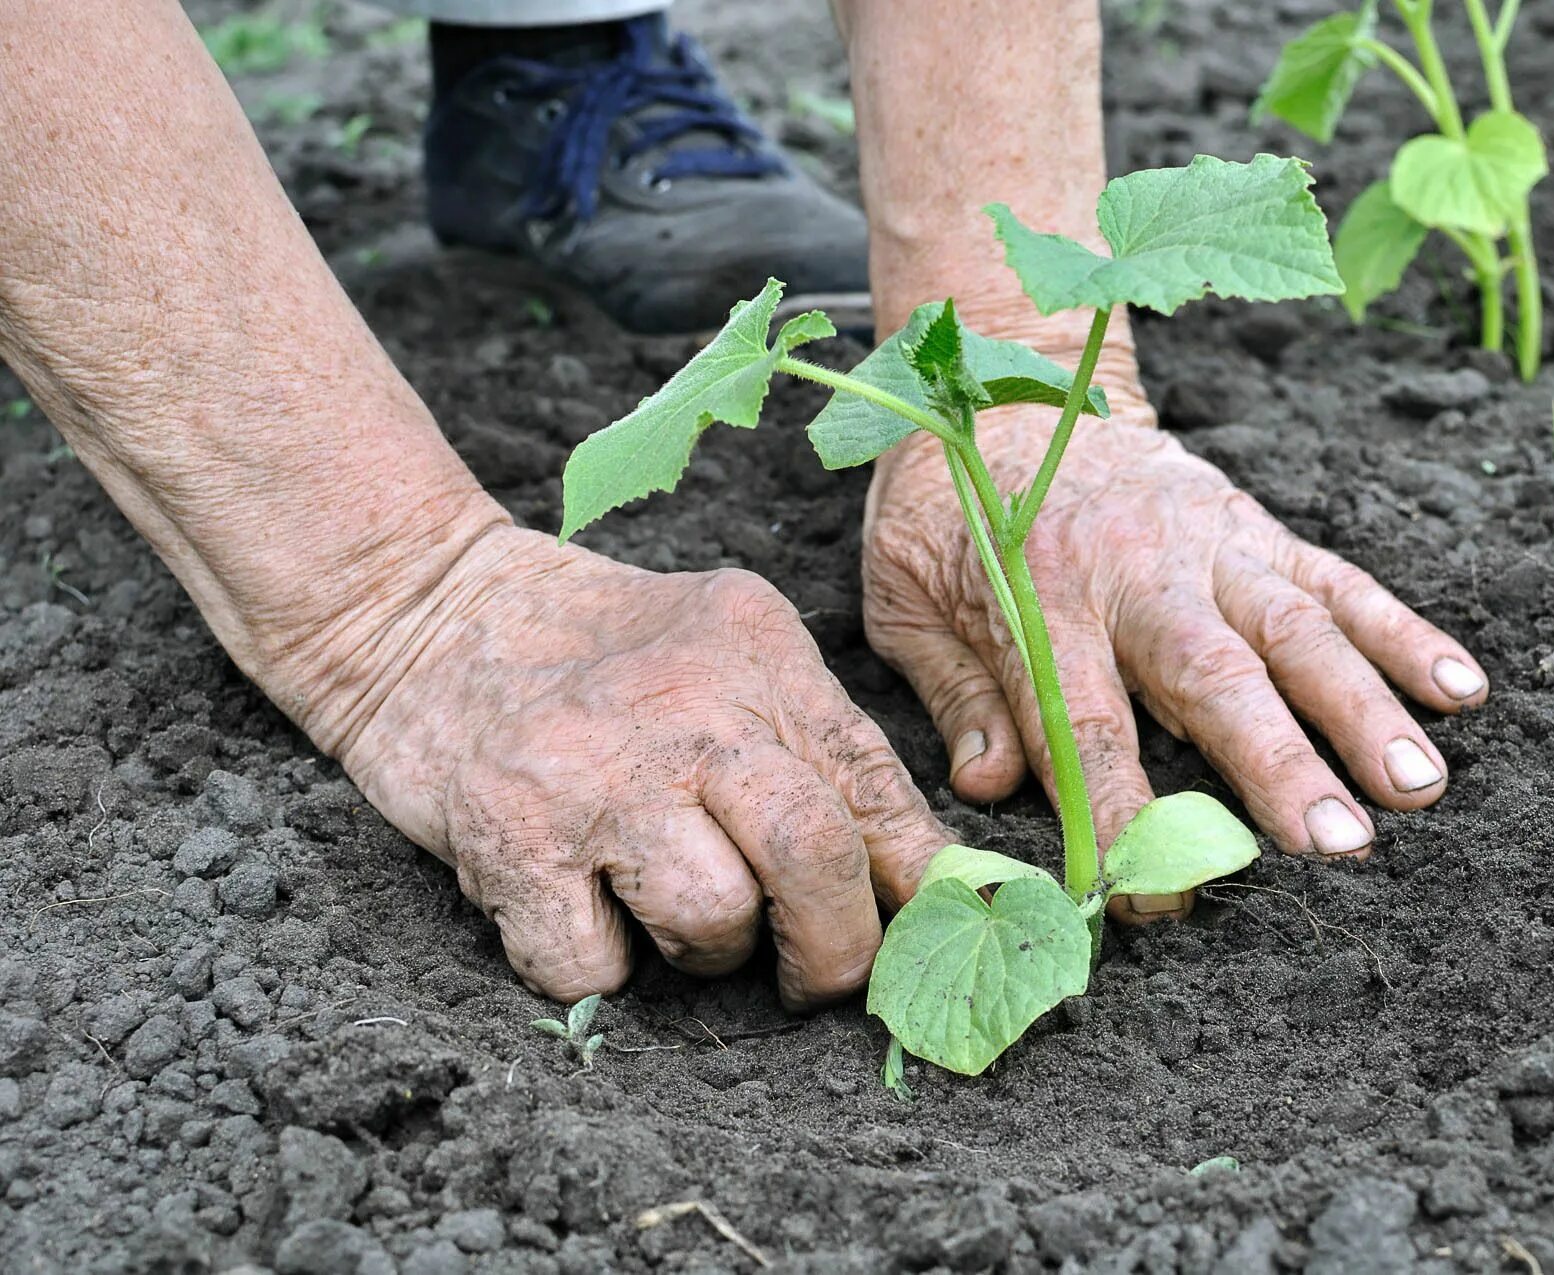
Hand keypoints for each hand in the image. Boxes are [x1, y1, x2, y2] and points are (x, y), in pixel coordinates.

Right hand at [316, 526, 945, 1006]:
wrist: (426, 615)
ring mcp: (595, 780)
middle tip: (818, 973)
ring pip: (712, 920)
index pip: (873, 785)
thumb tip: (923, 875)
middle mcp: (685, 713)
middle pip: (811, 855)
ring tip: (671, 910)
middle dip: (836, 948)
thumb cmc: (603, 655)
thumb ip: (821, 744)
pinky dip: (598, 969)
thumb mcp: (730, 652)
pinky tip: (585, 913)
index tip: (924, 931)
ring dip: (707, 952)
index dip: (918, 880)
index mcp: (756, 657)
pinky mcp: (510, 842)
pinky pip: (592, 970)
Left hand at [863, 390, 1487, 915]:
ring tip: (1420, 786)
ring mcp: (1209, 543)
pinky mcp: (1256, 525)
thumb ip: (955, 693)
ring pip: (1297, 629)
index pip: (1086, 725)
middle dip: (1280, 765)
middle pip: (1215, 678)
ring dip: (1363, 709)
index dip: (1121, 815)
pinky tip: (1462, 690)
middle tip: (1339, 845)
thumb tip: (990, 789)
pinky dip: (1403, 631)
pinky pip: (1339, 579)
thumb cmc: (948, 508)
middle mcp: (1137, 570)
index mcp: (1039, 598)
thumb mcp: (905, 598)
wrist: (1004, 382)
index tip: (1153, 896)